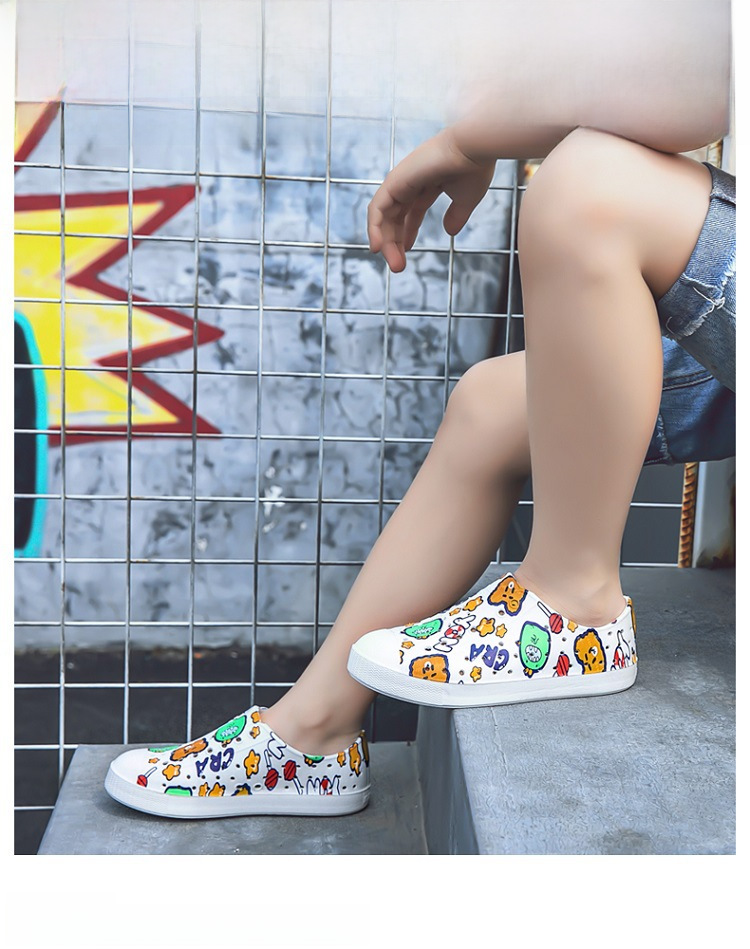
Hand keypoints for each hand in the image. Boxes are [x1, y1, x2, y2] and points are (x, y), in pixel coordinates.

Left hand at [367, 127, 496, 272]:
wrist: (474, 149)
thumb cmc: (474, 168)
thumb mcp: (466, 200)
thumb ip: (457, 215)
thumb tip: (450, 232)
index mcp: (426, 183)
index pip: (410, 212)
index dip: (407, 233)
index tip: (407, 251)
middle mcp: (410, 181)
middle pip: (395, 217)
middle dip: (395, 243)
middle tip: (399, 267)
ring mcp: (400, 180)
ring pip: (384, 216)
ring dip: (386, 242)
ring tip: (395, 265)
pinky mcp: (394, 182)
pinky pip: (377, 209)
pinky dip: (374, 228)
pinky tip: (377, 247)